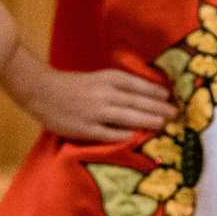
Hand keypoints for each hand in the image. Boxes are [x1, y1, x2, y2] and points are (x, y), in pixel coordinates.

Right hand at [8, 59, 171, 142]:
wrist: (41, 90)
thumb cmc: (72, 84)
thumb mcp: (98, 78)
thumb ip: (119, 86)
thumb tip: (146, 97)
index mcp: (108, 78)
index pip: (140, 85)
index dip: (158, 92)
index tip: (171, 98)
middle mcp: (105, 94)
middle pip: (139, 102)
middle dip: (159, 108)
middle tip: (175, 114)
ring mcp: (96, 112)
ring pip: (129, 117)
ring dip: (149, 121)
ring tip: (163, 124)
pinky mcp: (85, 128)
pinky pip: (110, 133)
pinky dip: (124, 134)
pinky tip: (135, 137)